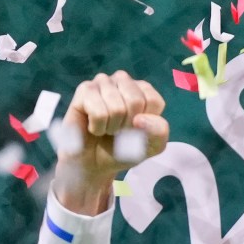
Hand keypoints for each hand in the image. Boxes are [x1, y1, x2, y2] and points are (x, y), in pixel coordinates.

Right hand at [52, 71, 170, 214]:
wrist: (95, 163)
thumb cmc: (124, 149)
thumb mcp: (152, 145)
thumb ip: (159, 131)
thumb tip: (140, 118)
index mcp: (144, 89)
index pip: (153, 101)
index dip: (145, 123)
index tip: (135, 129)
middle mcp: (123, 80)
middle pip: (136, 102)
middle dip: (127, 125)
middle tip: (118, 130)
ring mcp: (102, 82)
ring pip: (117, 108)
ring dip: (112, 127)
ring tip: (106, 128)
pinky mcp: (84, 90)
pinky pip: (98, 113)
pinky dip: (98, 128)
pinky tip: (94, 127)